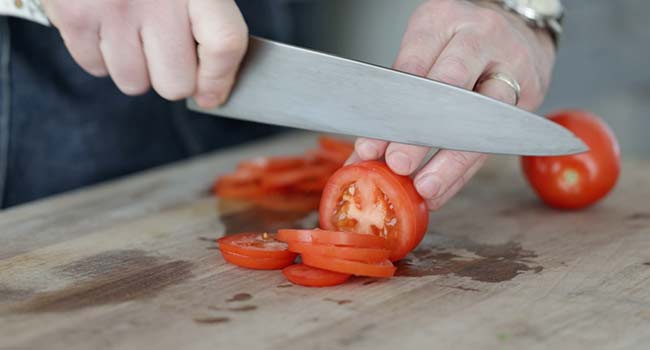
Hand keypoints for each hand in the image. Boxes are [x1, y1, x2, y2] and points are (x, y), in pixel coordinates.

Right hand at [42, 0, 247, 107]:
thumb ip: (210, 19)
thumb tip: (213, 84)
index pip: (224, 44)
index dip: (219, 79)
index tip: (212, 94)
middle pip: (176, 82)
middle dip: (173, 76)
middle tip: (165, 52)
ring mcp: (113, 9)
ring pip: (135, 83)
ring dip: (136, 68)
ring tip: (132, 33)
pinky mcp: (74, 16)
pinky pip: (96, 68)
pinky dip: (102, 56)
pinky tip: (107, 27)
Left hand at [350, 0, 555, 209]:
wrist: (518, 30)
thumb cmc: (457, 43)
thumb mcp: (422, 50)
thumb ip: (394, 97)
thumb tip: (362, 156)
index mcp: (443, 21)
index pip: (411, 69)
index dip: (389, 113)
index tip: (368, 148)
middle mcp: (480, 38)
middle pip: (448, 90)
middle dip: (420, 134)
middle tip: (397, 166)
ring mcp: (510, 66)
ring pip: (479, 119)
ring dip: (450, 160)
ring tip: (425, 188)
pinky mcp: (529, 94)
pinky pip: (493, 142)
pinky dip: (464, 172)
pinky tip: (442, 191)